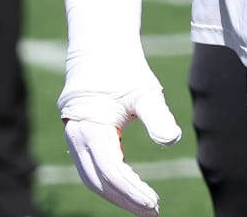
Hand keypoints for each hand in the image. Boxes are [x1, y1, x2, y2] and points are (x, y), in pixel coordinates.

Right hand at [60, 0, 181, 215]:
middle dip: (124, 199)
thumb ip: (157, 116)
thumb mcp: (145, 90)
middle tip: (153, 211)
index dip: (131, 190)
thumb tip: (171, 140)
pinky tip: (132, 187)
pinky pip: (92, 166)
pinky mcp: (81, 135)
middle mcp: (76, 135)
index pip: (110, 170)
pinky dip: (110, 180)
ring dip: (116, 194)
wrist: (101, 45)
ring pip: (92, 177)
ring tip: (144, 205)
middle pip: (97, 180)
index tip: (154, 203)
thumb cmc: (125, 67)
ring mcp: (75, 136)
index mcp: (89, 125)